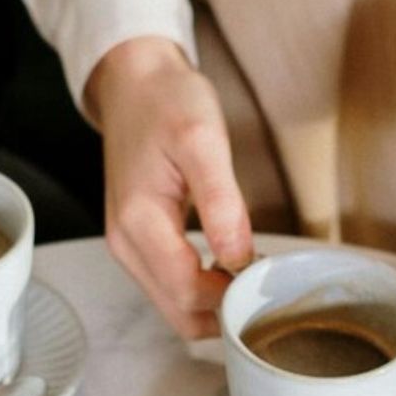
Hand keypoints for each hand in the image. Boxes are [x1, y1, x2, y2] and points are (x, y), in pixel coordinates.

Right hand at [86, 36, 253, 338]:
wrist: (133, 82)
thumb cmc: (167, 102)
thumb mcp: (203, 140)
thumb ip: (220, 202)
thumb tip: (238, 257)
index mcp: (138, 222)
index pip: (189, 293)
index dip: (233, 298)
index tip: (269, 279)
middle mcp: (125, 244)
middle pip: (180, 313)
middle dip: (225, 312)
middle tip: (266, 286)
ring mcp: (128, 246)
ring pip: (175, 306)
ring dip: (215, 305)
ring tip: (253, 276)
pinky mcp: (137, 243)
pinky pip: (171, 287)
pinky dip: (203, 291)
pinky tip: (230, 268)